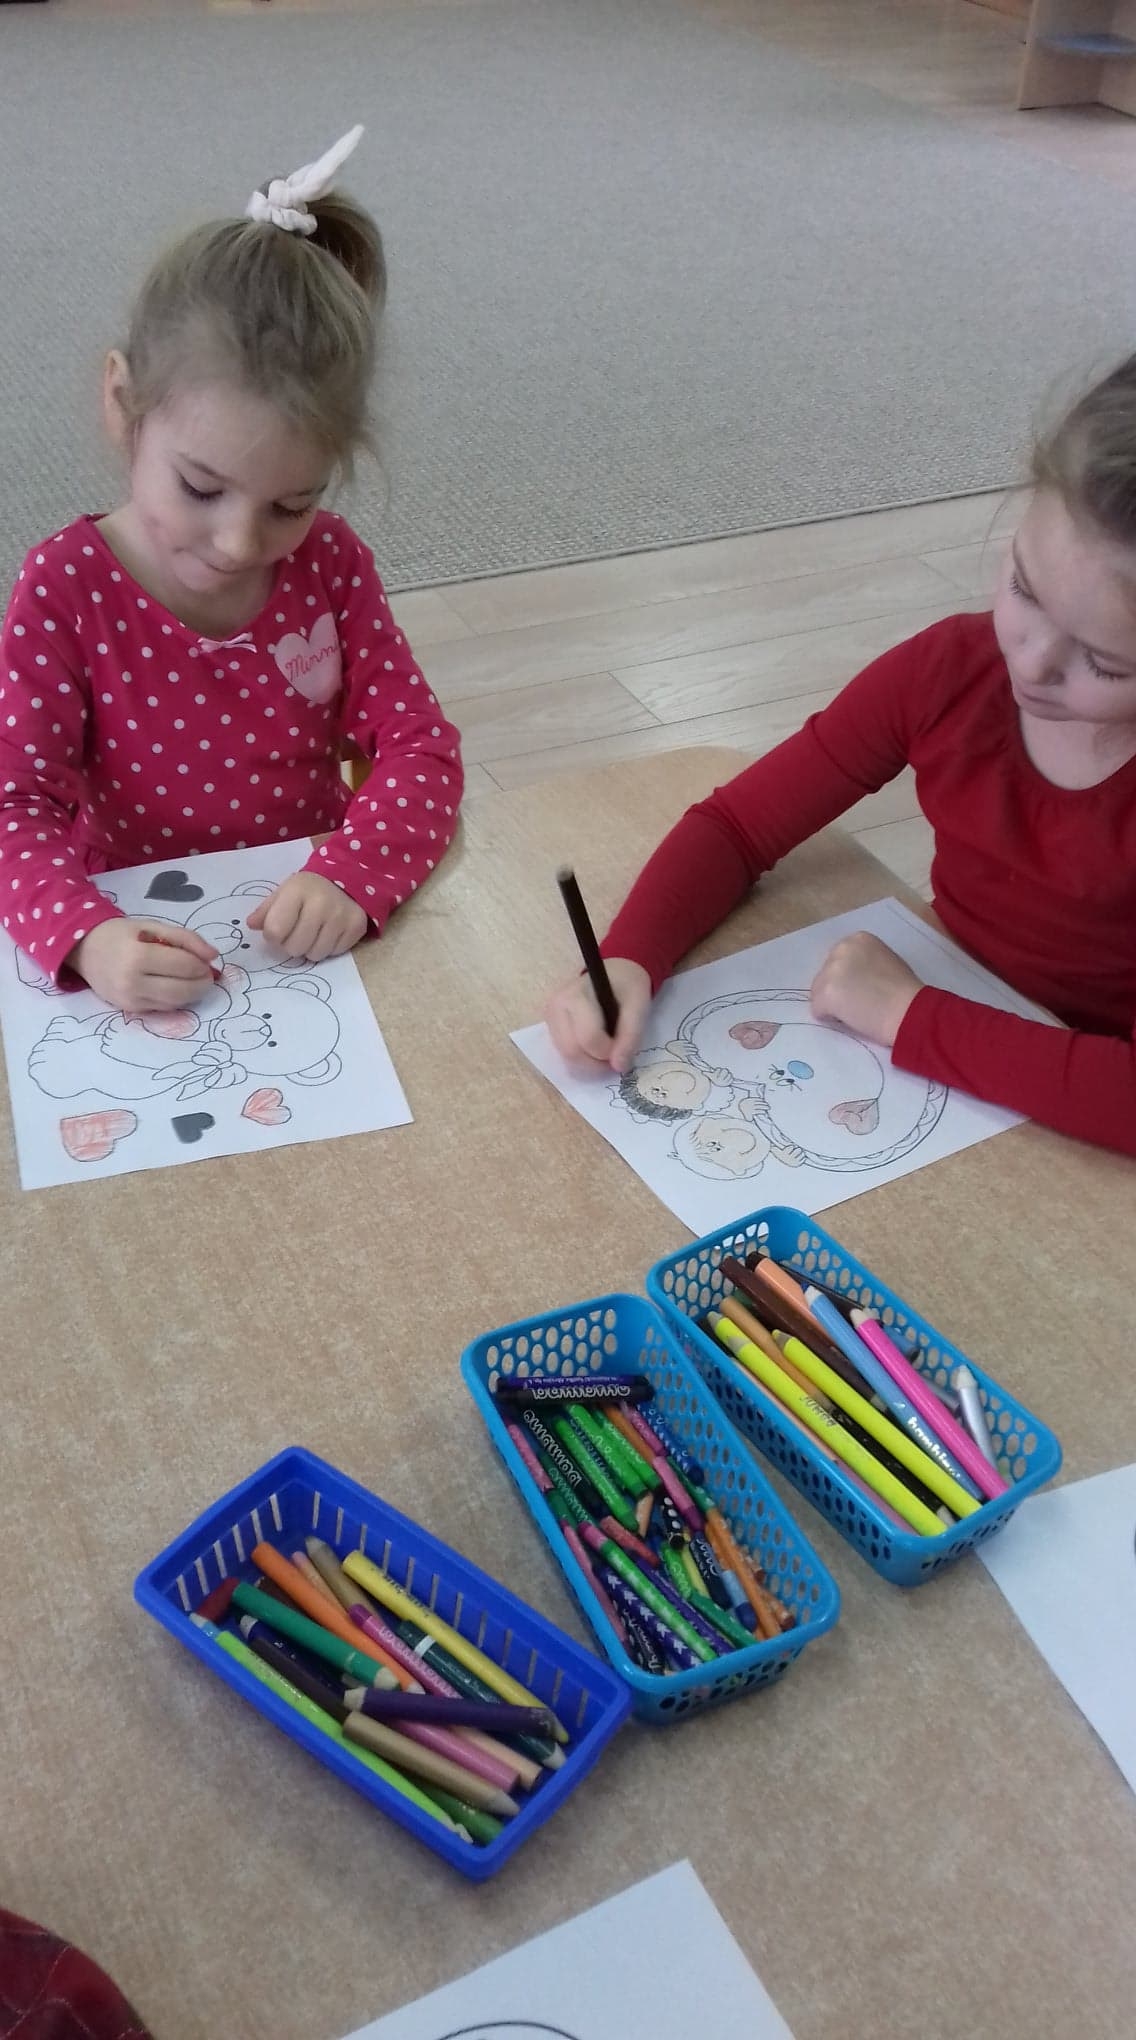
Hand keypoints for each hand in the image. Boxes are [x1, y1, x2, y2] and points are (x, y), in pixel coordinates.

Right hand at [69, 918, 219, 1012]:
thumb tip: (213, 956)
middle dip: (202, 983)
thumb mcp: (154, 926)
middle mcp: (132, 983)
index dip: (201, 965)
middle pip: (182, 990)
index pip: (184, 966)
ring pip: (175, 1003)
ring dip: (192, 994)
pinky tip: (176, 986)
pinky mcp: (130, 1010)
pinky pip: (163, 1008)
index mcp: (137, 957)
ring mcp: (130, 1000)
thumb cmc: (121, 934)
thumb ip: (186, 938)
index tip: (206, 960)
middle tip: (208, 974)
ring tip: (194, 979)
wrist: (84, 950)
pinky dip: (176, 999)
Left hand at [246, 872, 366, 961]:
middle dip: (292, 944)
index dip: (273, 934)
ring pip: (315, 955)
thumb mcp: (285, 891)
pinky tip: (330, 932)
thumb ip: (266, 910)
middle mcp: (320, 904)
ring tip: (314, 932)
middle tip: (298, 931)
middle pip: (294, 947)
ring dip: (310, 948)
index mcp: (297, 891)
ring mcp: (341, 917)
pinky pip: (334, 953)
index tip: (279, 927)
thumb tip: (251, 925)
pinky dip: (329, 947)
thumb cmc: (310, 888)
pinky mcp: (357, 928)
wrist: (349, 876)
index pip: (274, 931)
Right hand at [544, 957, 652, 1073]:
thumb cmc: (627, 987)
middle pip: (571, 1052)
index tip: (623, 1047)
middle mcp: (556, 1007)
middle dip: (596, 1063)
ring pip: (566, 1056)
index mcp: (576, 996)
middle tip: (615, 1056)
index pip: (588, 1038)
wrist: (616, 973)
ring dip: (589, 1062)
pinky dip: (582, 1057)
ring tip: (607, 1049)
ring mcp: (550, 1017)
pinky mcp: (551, 1026)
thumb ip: (630, 1036)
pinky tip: (595, 1046)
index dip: (609, 1052)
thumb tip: (619, 1067)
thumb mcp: (638, 1007)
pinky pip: (564, 1052)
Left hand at [809, 932, 922, 1047]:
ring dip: (833, 1003)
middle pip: (826, 973)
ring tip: (858, 1011)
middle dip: (838, 988)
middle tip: (860, 1002)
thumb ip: (865, 963)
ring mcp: (831, 971)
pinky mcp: (825, 994)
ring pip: (819, 991)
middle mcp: (841, 950)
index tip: (863, 987)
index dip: (849, 977)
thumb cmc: (905, 990)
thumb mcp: (886, 961)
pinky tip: (852, 1018)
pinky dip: (830, 1018)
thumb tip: (853, 978)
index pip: (839, 959)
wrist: (909, 1009)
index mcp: (858, 940)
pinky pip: (818, 1009)